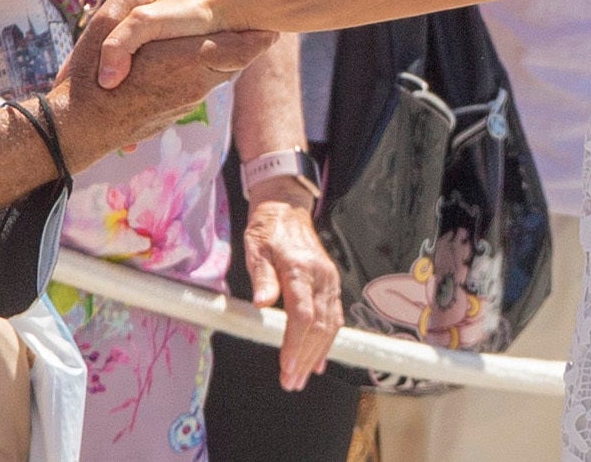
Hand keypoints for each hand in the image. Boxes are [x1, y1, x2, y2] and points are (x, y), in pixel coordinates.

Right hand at [55, 0, 270, 153]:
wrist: (78, 131)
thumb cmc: (89, 79)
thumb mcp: (102, 30)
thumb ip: (130, 0)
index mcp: (183, 61)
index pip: (239, 50)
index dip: (258, 37)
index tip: (273, 26)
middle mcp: (192, 86)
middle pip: (233, 64)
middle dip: (245, 46)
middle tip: (262, 29)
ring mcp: (185, 104)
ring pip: (215, 77)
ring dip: (222, 60)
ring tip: (227, 40)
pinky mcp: (174, 115)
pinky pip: (197, 89)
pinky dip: (201, 74)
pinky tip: (186, 63)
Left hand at [244, 189, 341, 389]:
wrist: (287, 209)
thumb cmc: (267, 230)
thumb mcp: (256, 248)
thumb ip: (261, 277)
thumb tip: (262, 303)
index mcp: (300, 269)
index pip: (302, 315)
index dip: (295, 343)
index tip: (285, 366)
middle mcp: (320, 277)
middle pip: (318, 326)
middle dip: (304, 357)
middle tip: (291, 382)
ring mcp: (329, 281)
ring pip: (329, 325)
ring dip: (316, 354)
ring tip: (301, 377)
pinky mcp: (331, 284)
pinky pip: (334, 317)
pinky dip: (327, 341)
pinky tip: (318, 360)